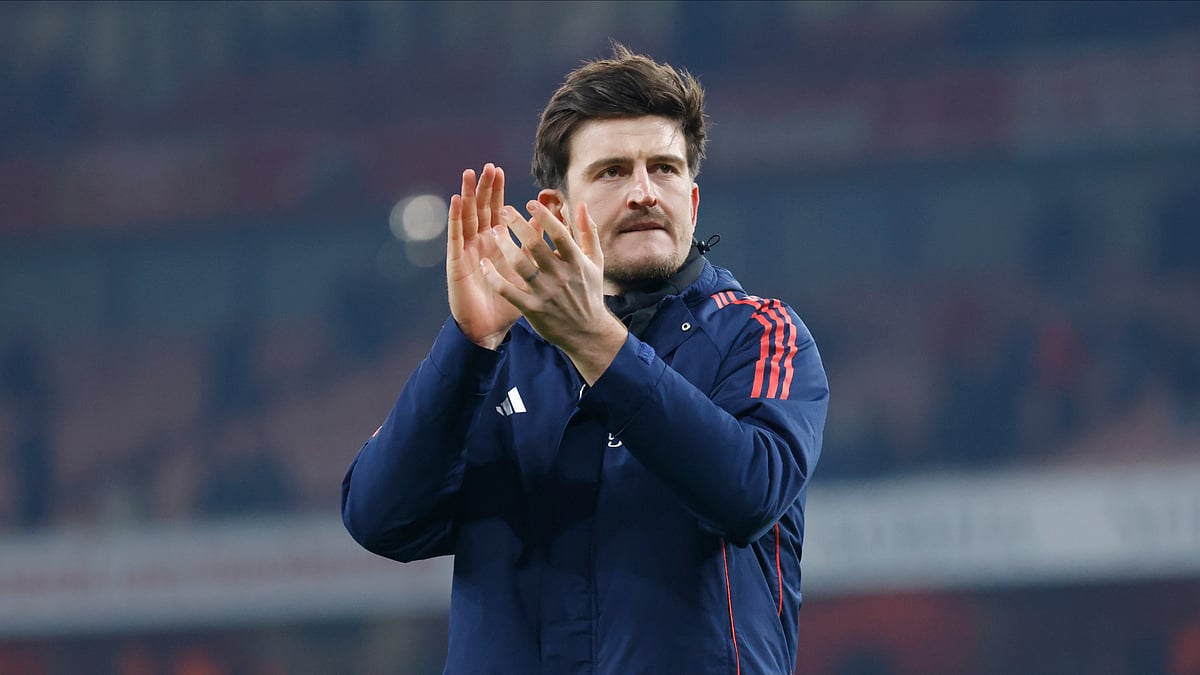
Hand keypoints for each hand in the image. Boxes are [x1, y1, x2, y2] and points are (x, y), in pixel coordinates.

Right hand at [446, 164, 535, 348]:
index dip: (495, 192)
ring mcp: (467, 252)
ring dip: (467, 196)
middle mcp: (479, 244)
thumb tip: (553, 221)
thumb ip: (538, 244)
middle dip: (483, 189)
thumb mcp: (528, 270)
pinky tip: (456, 201)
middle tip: (487, 167)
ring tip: (469, 175)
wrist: (490, 328)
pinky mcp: (457, 263)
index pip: (495, 211)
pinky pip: (456, 237)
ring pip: (467, 218)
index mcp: (495, 244)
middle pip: (480, 210)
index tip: (499, 171)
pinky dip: (455, 218)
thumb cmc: (509, 301)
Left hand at [480, 200, 627, 383]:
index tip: (530, 203)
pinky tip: (484, 264)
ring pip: (519, 265)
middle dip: (518, 225)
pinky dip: (494, 277)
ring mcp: (545, 293)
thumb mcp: (595, 261)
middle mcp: (560, 276)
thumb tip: (580, 205)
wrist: (587, 332)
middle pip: (535, 246)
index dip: (544, 217)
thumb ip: (588, 232)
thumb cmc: (589, 292)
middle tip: (504, 211)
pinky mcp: (532, 309)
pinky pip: (508, 291)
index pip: (559, 234)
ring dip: (504, 246)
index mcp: (576, 262)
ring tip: (494, 231)